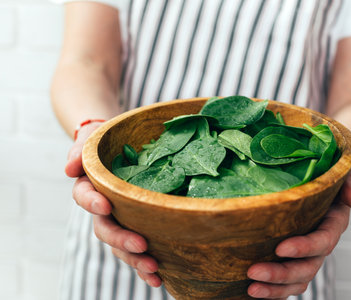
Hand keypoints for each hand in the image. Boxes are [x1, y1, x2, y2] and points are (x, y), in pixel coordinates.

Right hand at [66, 122, 160, 286]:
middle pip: (105, 229)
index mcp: (90, 187)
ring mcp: (119, 221)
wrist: (121, 148)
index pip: (85, 196)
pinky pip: (137, 250)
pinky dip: (145, 266)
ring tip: (154, 269)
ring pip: (120, 245)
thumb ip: (79, 150)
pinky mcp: (136, 227)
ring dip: (135, 259)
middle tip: (141, 245)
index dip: (92, 202)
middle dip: (121, 239)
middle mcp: (102, 208)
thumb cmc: (106, 141)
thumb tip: (70, 169)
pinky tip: (159, 277)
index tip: (105, 206)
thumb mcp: (92, 138)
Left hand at [247, 167, 350, 297]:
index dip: (304, 247)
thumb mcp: (344, 170)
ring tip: (251, 288)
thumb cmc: (331, 170)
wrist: (325, 177)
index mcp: (334, 222)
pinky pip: (289, 281)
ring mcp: (309, 253)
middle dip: (281, 273)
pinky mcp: (295, 256)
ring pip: (298, 280)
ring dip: (275, 288)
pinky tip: (253, 291)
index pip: (323, 241)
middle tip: (253, 271)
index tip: (280, 248)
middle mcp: (322, 241)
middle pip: (307, 267)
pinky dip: (274, 290)